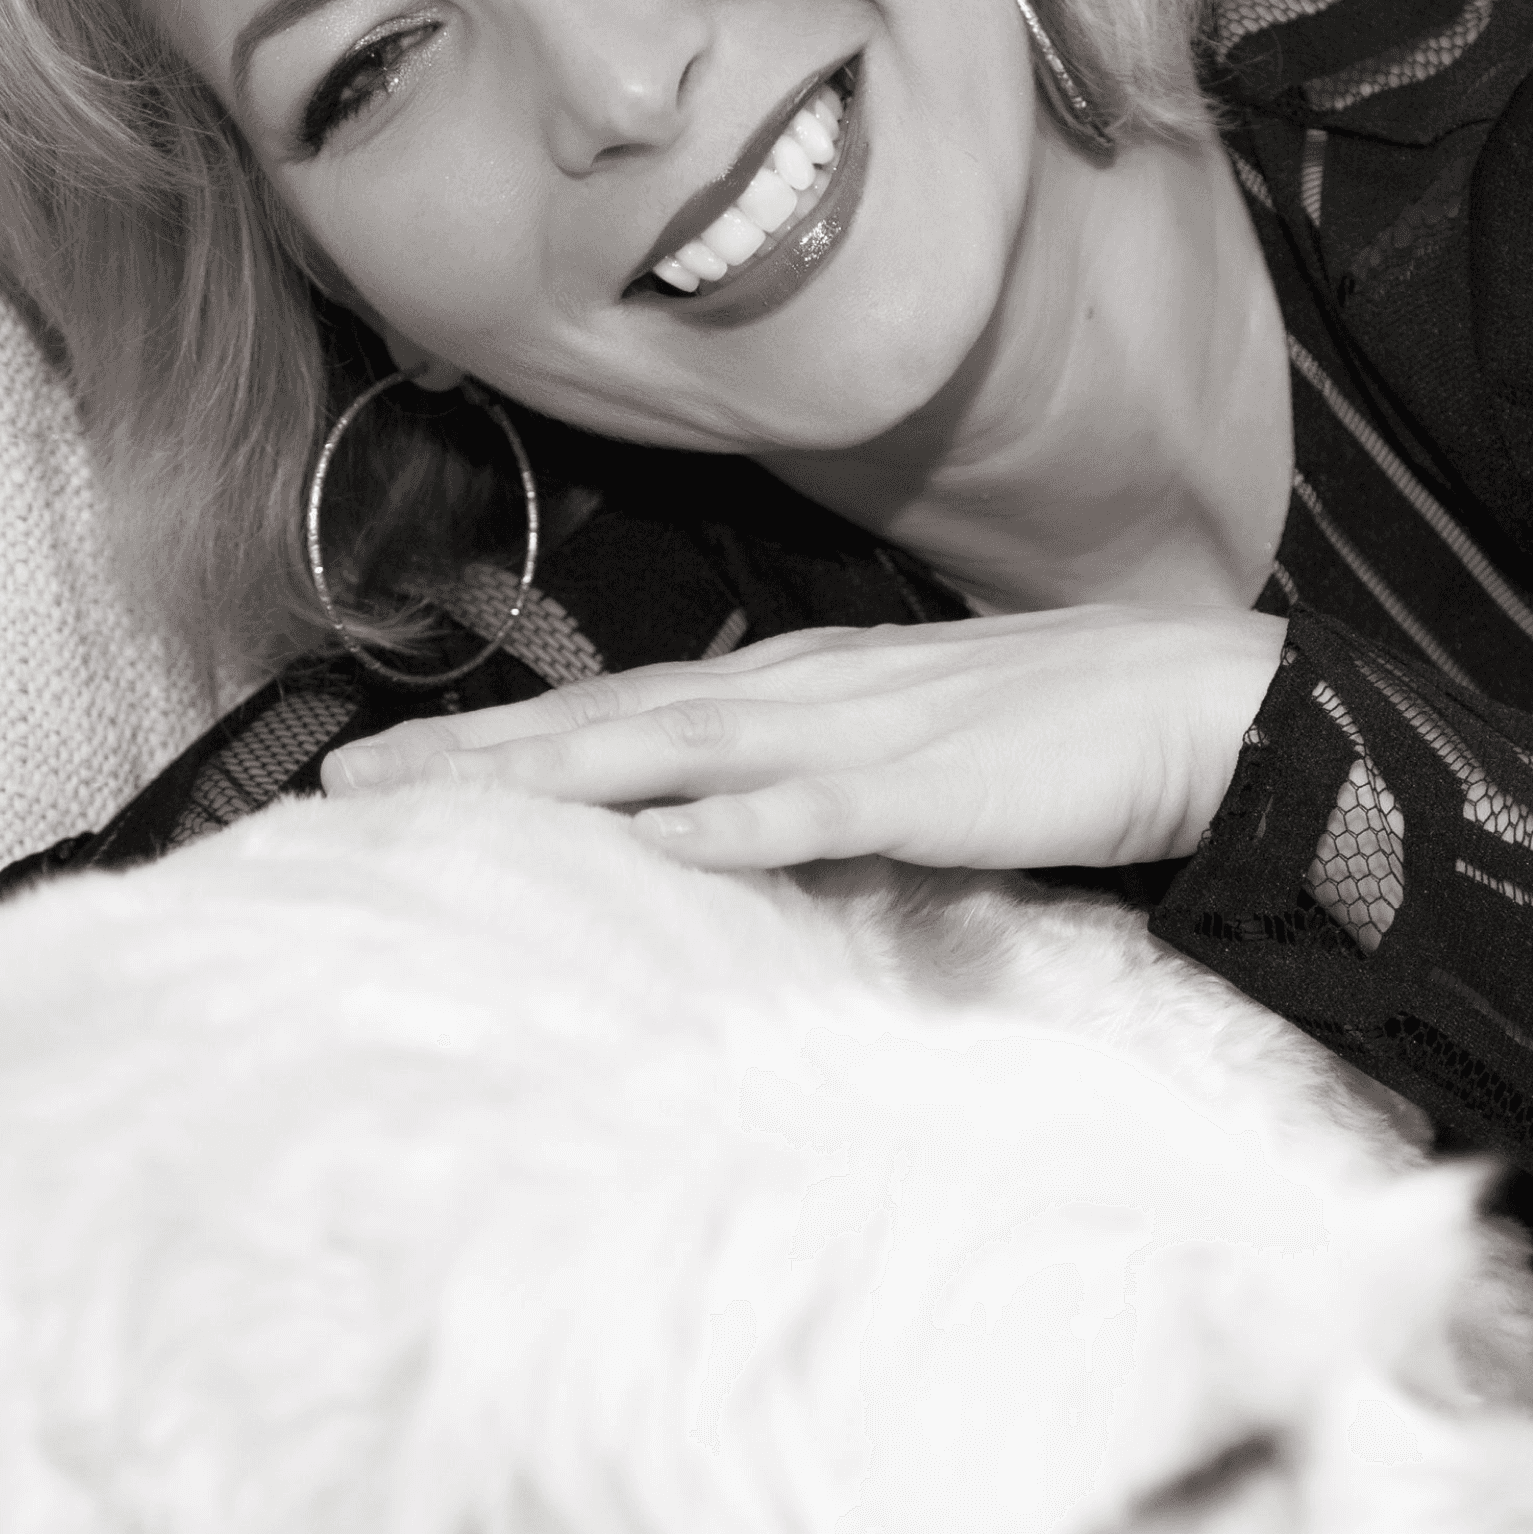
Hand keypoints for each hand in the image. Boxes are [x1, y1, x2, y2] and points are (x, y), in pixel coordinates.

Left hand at [321, 603, 1288, 870]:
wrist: (1194, 702)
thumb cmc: (1049, 731)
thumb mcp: (901, 749)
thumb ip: (807, 781)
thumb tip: (718, 826)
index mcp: (789, 689)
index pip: (614, 713)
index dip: (495, 742)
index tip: (385, 773)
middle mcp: (794, 695)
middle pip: (603, 725)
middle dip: (467, 759)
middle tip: (338, 792)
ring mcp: (853, 735)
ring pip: (668, 751)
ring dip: (547, 777)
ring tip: (436, 804)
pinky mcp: (922, 787)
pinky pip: (808, 809)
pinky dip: (727, 823)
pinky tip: (653, 844)